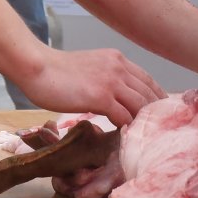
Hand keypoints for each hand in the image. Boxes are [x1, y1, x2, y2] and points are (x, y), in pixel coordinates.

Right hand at [9, 46, 163, 124]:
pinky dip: (128, 128)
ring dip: (143, 123)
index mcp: (118, 59)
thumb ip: (105, 78)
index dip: (157, 97)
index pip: (148, 80)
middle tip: (159, 131)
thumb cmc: (55, 70)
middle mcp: (119, 68)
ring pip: (140, 106)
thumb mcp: (89, 67)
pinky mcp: (101, 97)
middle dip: (156, 113)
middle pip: (149, 94)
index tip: (161, 113)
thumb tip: (113, 97)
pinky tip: (126, 137)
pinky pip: (124, 117)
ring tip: (144, 138)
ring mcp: (112, 82)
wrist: (36, 66)